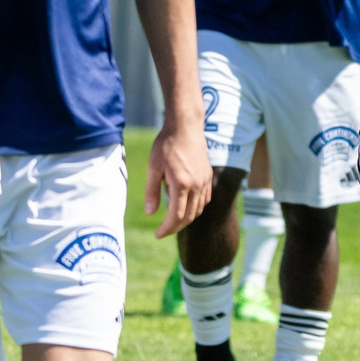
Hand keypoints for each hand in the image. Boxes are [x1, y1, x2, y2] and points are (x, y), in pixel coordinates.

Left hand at [145, 122, 210, 236]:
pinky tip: (186, 205)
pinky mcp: (208, 176)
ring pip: (199, 209)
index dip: (167, 229)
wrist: (185, 126)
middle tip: (163, 231)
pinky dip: (196, 208)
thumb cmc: (166, 144)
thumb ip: (151, 192)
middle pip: (189, 217)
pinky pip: (205, 199)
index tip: (157, 234)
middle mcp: (196, 185)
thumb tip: (150, 213)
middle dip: (175, 227)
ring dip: (186, 219)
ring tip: (172, 220)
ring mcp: (205, 181)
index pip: (176, 216)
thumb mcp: (153, 167)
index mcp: (181, 184)